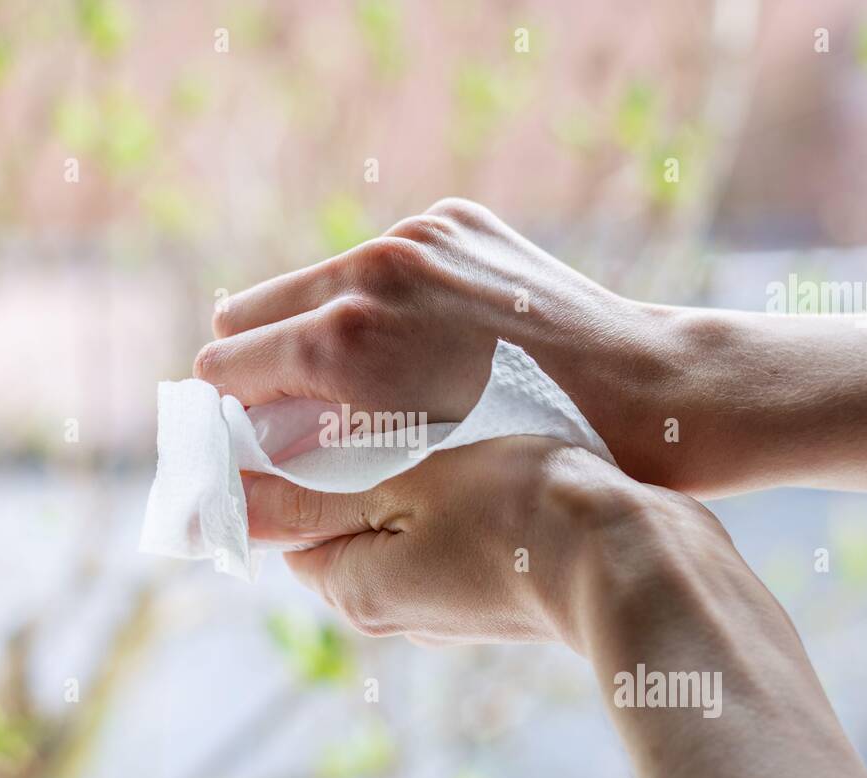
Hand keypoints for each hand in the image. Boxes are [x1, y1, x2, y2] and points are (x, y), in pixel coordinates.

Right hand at [197, 198, 689, 491]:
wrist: (640, 392)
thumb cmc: (525, 454)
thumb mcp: (398, 466)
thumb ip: (310, 447)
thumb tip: (253, 453)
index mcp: (344, 341)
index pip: (226, 364)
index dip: (231, 408)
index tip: (246, 433)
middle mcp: (372, 270)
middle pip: (248, 311)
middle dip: (260, 363)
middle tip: (290, 409)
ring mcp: (416, 237)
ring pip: (312, 282)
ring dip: (317, 329)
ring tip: (362, 381)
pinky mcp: (453, 222)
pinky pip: (376, 261)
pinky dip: (379, 301)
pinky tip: (421, 343)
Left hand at [245, 436, 668, 647]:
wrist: (635, 555)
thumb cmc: (518, 504)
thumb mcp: (401, 485)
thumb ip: (312, 495)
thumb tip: (231, 499)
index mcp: (354, 588)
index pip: (285, 524)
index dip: (284, 465)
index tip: (303, 409)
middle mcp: (389, 611)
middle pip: (337, 525)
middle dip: (346, 469)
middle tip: (376, 407)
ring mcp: (441, 608)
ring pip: (394, 524)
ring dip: (400, 477)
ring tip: (434, 426)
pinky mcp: (485, 596)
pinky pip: (440, 536)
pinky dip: (444, 496)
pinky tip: (478, 456)